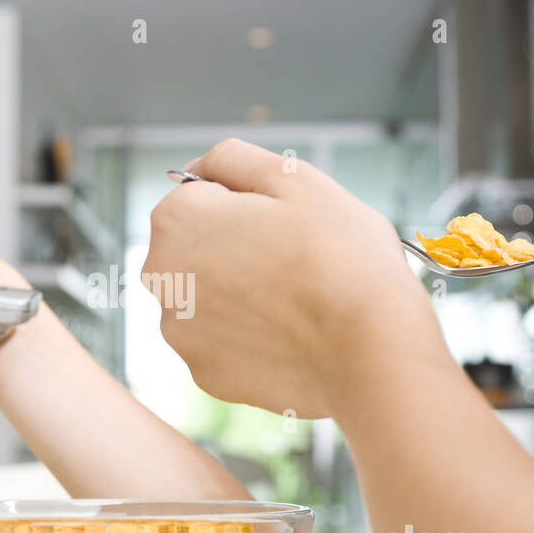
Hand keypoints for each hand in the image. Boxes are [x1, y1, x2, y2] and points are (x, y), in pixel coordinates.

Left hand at [141, 139, 437, 415]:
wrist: (372, 351)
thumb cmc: (341, 257)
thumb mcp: (293, 178)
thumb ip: (232, 158)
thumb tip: (196, 167)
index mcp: (176, 220)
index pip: (200, 195)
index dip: (248, 204)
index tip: (283, 223)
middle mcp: (161, 277)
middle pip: (198, 248)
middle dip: (236, 248)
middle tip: (294, 262)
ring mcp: (180, 332)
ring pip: (211, 298)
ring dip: (242, 295)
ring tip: (296, 303)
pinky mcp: (205, 374)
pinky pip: (226, 344)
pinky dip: (252, 338)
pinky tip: (290, 337)